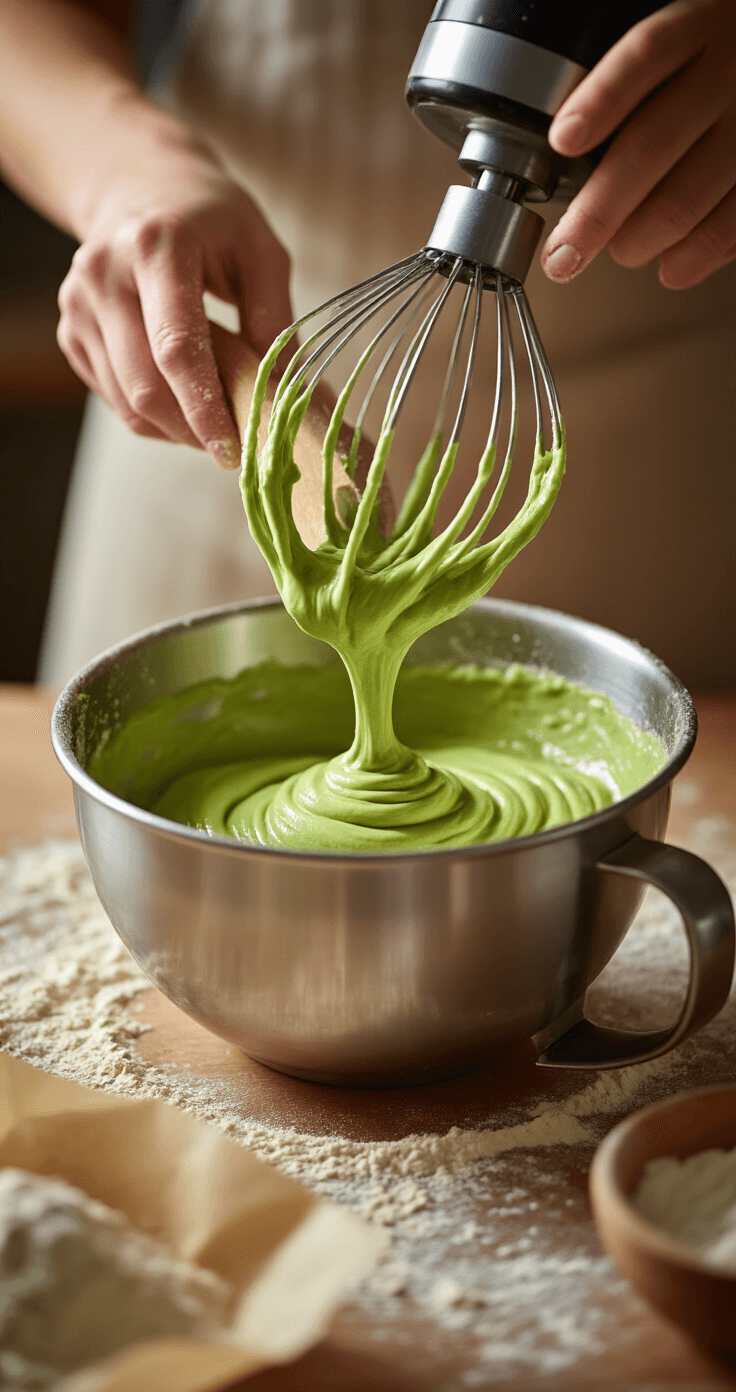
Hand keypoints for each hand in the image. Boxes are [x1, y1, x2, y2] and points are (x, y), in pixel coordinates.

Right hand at [57, 138, 292, 466]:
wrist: (141, 187)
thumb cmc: (211, 219)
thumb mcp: (261, 250)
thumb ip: (276, 319)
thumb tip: (286, 392)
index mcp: (155, 248)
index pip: (176, 349)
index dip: (206, 409)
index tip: (236, 450)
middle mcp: (104, 275)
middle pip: (146, 387)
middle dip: (194, 431)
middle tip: (235, 448)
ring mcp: (79, 306)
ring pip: (128, 403)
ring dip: (177, 430)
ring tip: (216, 422)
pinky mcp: (71, 332)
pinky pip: (116, 400)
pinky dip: (155, 417)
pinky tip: (185, 402)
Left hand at [541, 0, 735, 288]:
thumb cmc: (720, 61)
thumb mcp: (689, 39)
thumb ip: (640, 80)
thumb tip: (570, 151)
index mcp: (701, 29)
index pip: (646, 57)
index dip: (601, 101)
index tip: (562, 140)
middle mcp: (730, 74)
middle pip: (652, 146)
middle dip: (597, 212)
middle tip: (564, 253)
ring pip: (686, 198)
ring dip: (640, 240)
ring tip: (620, 251)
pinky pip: (731, 225)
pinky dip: (695, 257)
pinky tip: (671, 267)